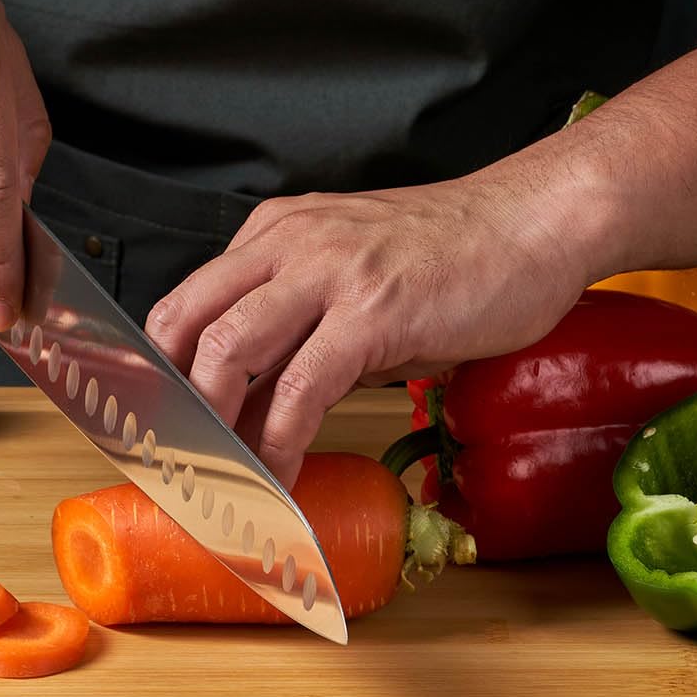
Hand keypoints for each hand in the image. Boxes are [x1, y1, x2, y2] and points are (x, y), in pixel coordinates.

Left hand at [146, 163, 603, 486]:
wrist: (535, 222)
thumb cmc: (457, 256)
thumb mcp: (357, 282)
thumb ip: (300, 333)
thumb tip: (253, 408)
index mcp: (276, 232)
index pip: (187, 301)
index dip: (161, 371)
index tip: (162, 424)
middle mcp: (290, 243)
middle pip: (186, 324)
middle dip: (171, 402)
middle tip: (178, 457)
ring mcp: (329, 274)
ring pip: (229, 352)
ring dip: (214, 427)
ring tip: (221, 474)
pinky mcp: (373, 312)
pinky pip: (302, 388)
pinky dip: (280, 442)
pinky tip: (281, 474)